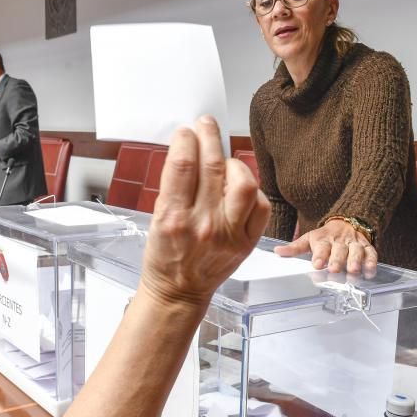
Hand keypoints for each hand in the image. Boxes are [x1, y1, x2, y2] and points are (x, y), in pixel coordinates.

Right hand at [139, 116, 269, 310]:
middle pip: (212, 166)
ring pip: (244, 182)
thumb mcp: (156, 220)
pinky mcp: (247, 242)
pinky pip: (260, 205)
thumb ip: (173, 189)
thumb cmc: (164, 257)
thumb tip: (187, 154)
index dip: (186, 140)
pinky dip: (252, 190)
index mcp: (173, 218)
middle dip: (209, 137)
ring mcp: (229, 233)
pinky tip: (240, 186)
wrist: (179, 291)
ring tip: (225, 159)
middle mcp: (203, 224)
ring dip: (234, 162)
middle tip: (206, 125)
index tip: (186, 132)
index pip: (183, 165)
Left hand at [274, 220, 377, 276]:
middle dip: (337, 260)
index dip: (319, 256)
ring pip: (356, 252)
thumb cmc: (324, 237)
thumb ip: (294, 248)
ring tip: (352, 271)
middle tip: (334, 269)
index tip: (317, 264)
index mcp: (323, 240)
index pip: (321, 247)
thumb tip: (277, 252)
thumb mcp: (308, 239)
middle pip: (339, 250)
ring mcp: (354, 244)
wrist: (346, 223)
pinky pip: (371, 254)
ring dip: (355, 261)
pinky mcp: (367, 247)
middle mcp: (339, 241)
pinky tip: (370, 271)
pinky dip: (371, 262)